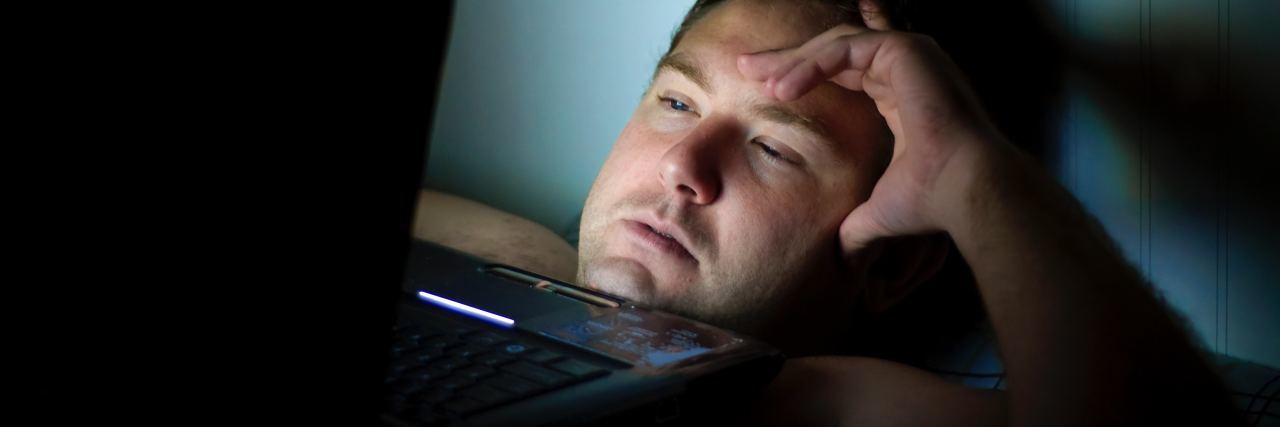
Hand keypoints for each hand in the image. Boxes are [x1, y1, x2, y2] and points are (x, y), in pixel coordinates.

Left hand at [737, 0, 1005, 252]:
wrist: (963, 193)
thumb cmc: (928, 203)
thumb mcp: (878, 212)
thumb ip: (856, 227)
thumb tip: (841, 261)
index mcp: (899, 96)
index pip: (843, 72)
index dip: (802, 76)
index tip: (764, 88)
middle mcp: (906, 70)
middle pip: (834, 50)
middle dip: (788, 59)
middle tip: (746, 68)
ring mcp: (911, 55)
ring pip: (837, 44)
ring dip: (795, 62)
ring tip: (759, 81)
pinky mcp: (908, 51)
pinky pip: (847, 47)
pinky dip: (813, 64)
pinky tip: (784, 89)